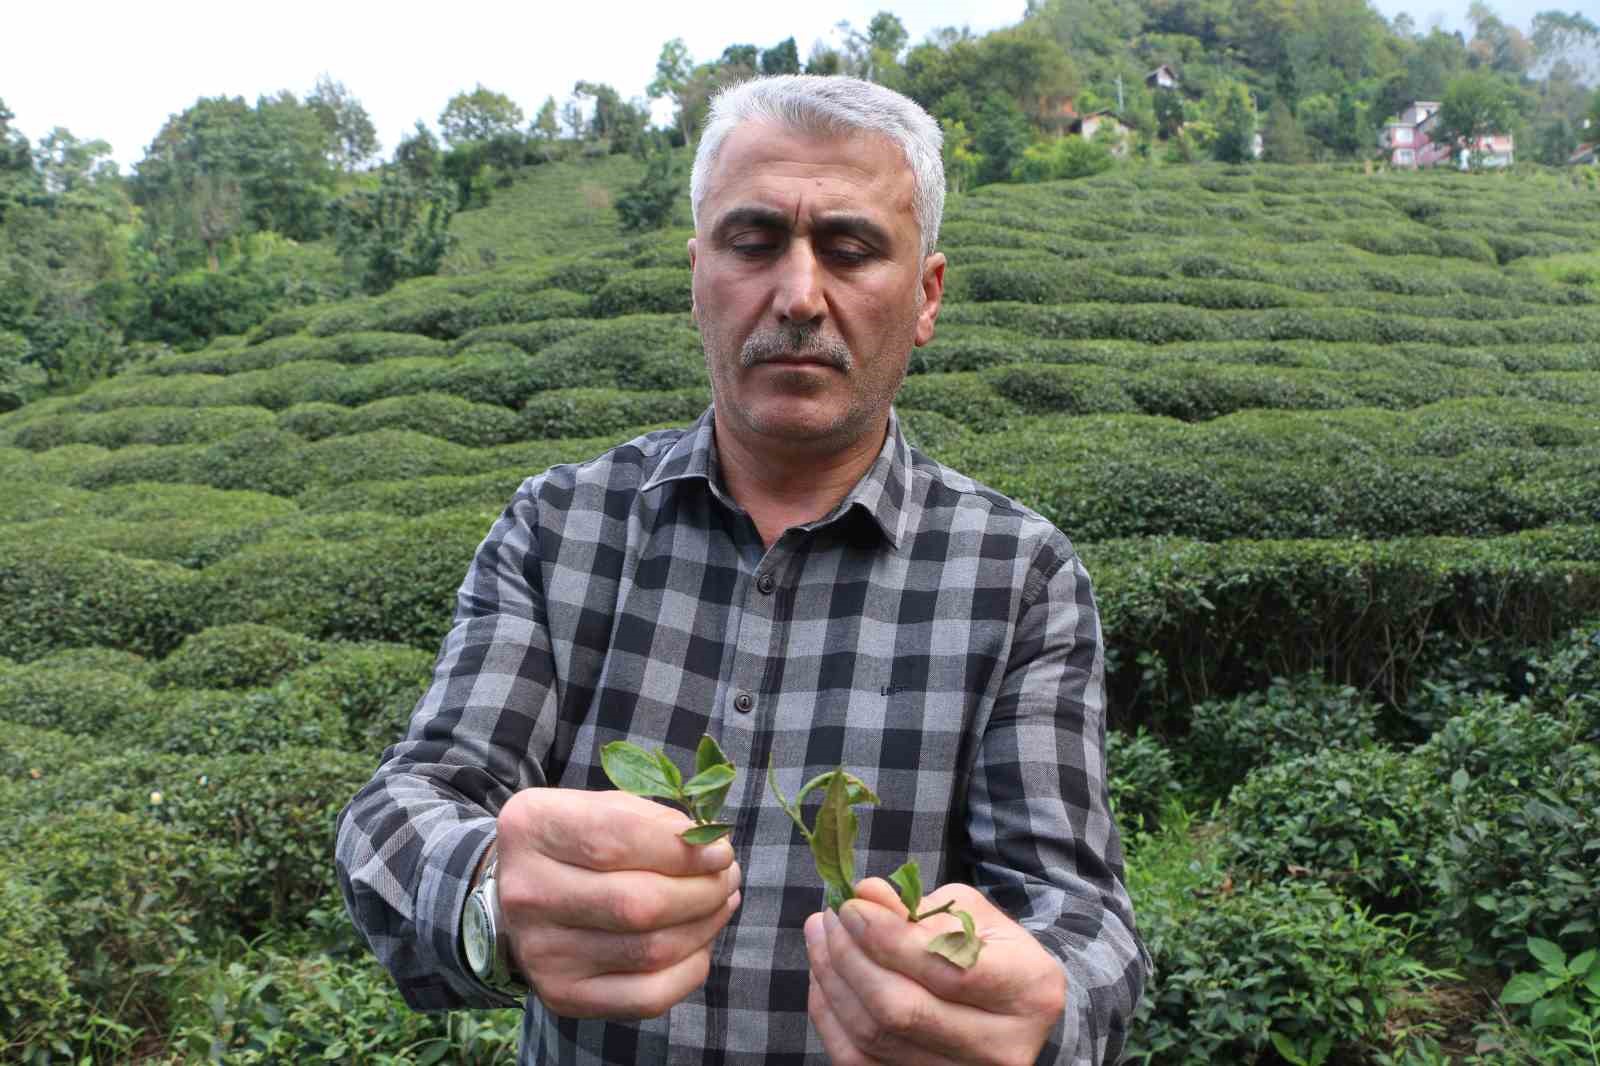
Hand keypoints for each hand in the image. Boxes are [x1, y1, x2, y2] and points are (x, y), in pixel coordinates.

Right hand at [494, 786, 740, 1018]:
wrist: (523, 896)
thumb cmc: (578, 843)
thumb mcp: (604, 808)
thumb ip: (655, 821)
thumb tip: (713, 849)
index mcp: (532, 827)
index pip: (616, 838)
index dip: (680, 847)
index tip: (721, 850)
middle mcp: (526, 892)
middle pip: (638, 903)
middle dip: (702, 891)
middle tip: (727, 877)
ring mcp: (541, 953)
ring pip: (651, 949)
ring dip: (704, 925)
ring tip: (721, 901)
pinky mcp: (563, 995)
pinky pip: (649, 996)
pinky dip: (691, 967)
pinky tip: (700, 940)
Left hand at [804, 878, 1065, 1065]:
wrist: (1010, 1011)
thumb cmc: (990, 953)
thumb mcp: (970, 915)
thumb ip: (918, 905)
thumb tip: (866, 894)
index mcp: (1028, 989)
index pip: (950, 970)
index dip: (891, 938)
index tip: (853, 905)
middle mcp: (1001, 1048)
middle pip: (903, 1010)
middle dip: (852, 957)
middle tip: (831, 917)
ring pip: (874, 1036)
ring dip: (833, 979)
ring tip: (821, 934)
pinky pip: (857, 1060)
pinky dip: (830, 1014)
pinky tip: (825, 975)